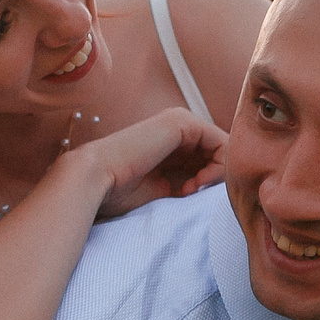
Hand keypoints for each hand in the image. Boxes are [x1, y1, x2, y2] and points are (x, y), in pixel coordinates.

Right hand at [74, 107, 226, 218]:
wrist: (95, 180)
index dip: (210, 183)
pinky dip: (218, 167)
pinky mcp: (182, 122)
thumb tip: (220, 194)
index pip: (210, 160)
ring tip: (191, 191)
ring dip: (216, 175)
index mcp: (171, 142)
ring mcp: (180, 121)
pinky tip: (197, 183)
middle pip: (220, 154)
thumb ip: (189, 186)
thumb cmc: (120, 192)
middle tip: (193, 196)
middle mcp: (178, 128)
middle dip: (215, 179)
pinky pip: (221, 143)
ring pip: (224, 149)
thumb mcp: (165, 191)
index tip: (190, 198)